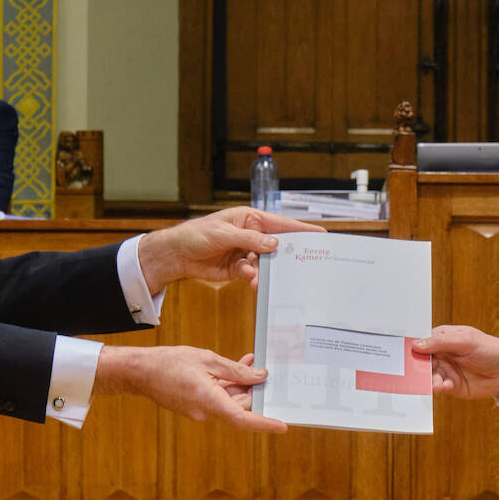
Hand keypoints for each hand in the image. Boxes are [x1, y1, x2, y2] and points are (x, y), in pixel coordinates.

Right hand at [95, 345, 287, 432]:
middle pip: (239, 406)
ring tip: (248, 362)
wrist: (140, 371)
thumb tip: (259, 377)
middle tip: (261, 369)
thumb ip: (236, 370)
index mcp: (208, 400)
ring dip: (240, 384)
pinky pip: (218, 399)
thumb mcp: (208, 359)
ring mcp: (199, 412)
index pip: (242, 418)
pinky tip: (232, 369)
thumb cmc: (170, 362)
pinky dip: (227, 386)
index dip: (264, 423)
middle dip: (252, 389)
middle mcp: (205, 412)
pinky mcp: (194, 407)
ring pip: (229, 401)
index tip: (282, 426)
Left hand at [137, 207, 324, 291]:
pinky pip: (254, 274)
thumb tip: (273, 244)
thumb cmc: (197, 234)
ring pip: (266, 264)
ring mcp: (247, 252)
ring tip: (261, 278)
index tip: (320, 235)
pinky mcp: (240, 269)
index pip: (281, 224)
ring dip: (266, 271)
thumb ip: (250, 239)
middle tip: (299, 265)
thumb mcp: (224, 233)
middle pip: (277, 246)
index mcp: (251, 219)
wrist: (177, 254)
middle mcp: (252, 235)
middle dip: (285, 256)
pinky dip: (254, 278)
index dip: (301, 229)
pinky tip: (250, 280)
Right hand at [412, 326, 498, 401]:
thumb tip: (417, 344)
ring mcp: (445, 371)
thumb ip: (441, 341)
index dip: (410, 347)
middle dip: (416, 367)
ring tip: (435, 382)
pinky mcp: (450, 386)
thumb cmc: (490, 349)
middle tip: (413, 372)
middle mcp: (440, 355)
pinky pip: (438, 388)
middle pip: (420, 361)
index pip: (421, 342)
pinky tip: (445, 386)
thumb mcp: (466, 340)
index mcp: (441, 339)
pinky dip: (439, 388)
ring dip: (428, 380)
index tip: (401, 353)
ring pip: (427, 376)